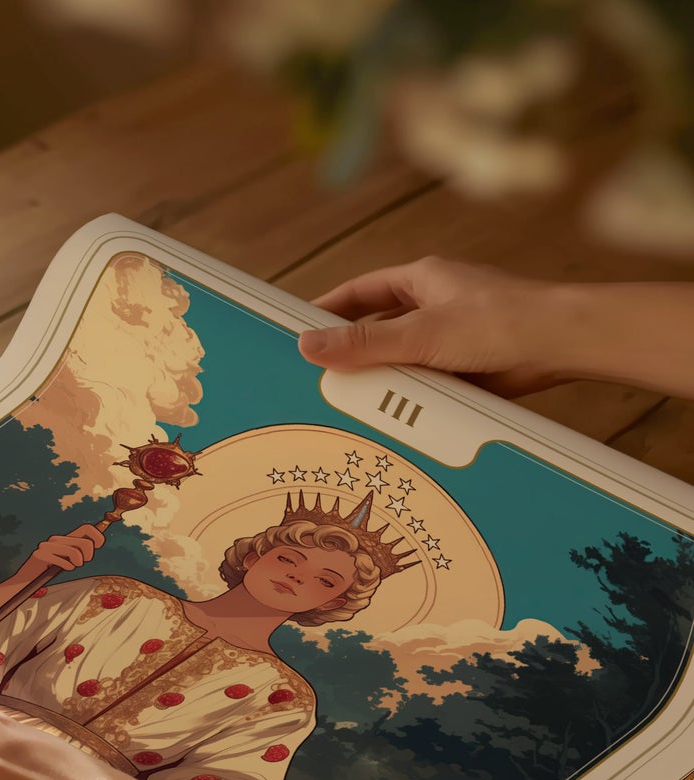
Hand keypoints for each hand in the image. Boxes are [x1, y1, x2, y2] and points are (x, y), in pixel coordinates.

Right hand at [14, 523, 104, 582]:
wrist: (26, 580)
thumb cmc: (48, 571)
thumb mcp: (66, 560)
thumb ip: (78, 551)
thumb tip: (95, 543)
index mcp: (63, 538)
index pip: (87, 528)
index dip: (98, 536)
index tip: (99, 546)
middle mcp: (55, 539)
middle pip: (85, 542)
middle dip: (88, 555)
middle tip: (81, 563)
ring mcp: (46, 546)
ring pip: (75, 552)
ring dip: (77, 563)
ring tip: (70, 567)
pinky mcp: (40, 555)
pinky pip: (63, 562)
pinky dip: (66, 567)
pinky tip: (62, 569)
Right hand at [297, 256, 567, 396]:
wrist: (561, 345)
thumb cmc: (501, 321)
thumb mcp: (420, 334)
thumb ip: (364, 343)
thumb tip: (309, 345)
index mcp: (422, 280)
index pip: (360, 292)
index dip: (328, 310)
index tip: (299, 330)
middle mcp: (435, 305)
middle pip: (378, 328)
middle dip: (352, 352)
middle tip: (319, 376)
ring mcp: (451, 337)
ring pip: (401, 359)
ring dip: (383, 380)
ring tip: (352, 403)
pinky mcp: (466, 367)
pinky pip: (425, 383)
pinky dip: (410, 398)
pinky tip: (395, 416)